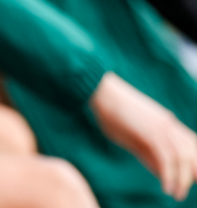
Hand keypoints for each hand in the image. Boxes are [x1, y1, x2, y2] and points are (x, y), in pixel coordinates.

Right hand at [90, 72, 196, 199]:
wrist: (100, 93)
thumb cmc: (112, 113)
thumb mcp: (133, 136)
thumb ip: (148, 153)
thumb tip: (161, 171)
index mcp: (167, 123)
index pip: (191, 145)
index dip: (193, 163)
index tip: (190, 180)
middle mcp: (169, 124)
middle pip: (192, 152)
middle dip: (192, 174)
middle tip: (184, 192)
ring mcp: (161, 127)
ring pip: (183, 158)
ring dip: (182, 180)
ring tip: (177, 195)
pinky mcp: (151, 132)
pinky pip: (167, 158)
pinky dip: (169, 175)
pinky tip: (166, 188)